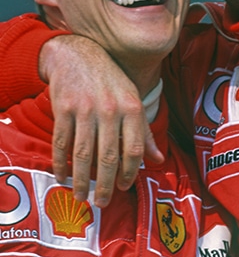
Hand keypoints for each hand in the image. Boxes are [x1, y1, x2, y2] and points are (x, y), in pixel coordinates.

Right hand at [40, 35, 163, 207]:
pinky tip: (62, 176)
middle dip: (105, 185)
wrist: (77, 54)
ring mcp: (85, 109)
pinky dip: (61, 163)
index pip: (134, 149)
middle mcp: (110, 109)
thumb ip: (144, 131)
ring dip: (81, 180)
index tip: (123, 187)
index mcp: (132, 107)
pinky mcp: (64, 108)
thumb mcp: (133, 100)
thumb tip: (158, 160)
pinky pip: (62, 142)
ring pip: (84, 154)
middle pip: (108, 157)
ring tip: (81, 196)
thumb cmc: (110, 80)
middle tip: (102, 203)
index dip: (129, 172)